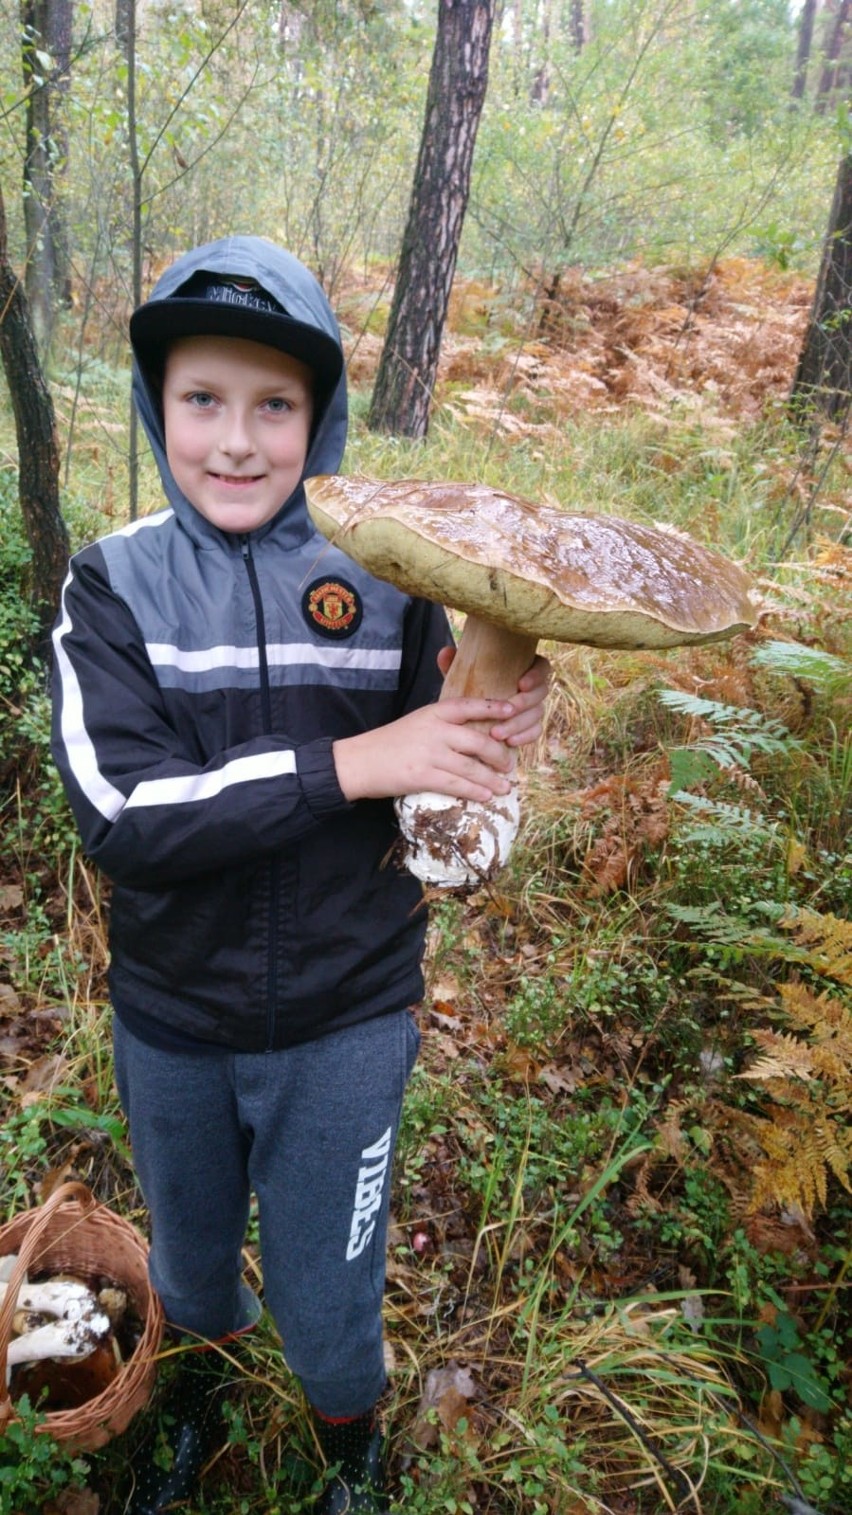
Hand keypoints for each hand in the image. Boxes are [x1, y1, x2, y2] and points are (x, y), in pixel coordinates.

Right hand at [333, 699, 516, 803]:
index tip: (512, 710)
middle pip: (478, 741)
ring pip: (471, 767)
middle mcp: (435, 730)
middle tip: (509, 764)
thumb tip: (475, 735)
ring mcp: (430, 754)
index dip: (492, 707)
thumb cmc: (390, 742)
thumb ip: (442, 724)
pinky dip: (475, 791)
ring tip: (505, 786)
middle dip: (498, 755)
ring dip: (492, 779)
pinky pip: (457, 785)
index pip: (469, 706)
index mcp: (433, 712)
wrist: (360, 761)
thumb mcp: (417, 722)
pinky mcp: (424, 776)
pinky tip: (486, 796)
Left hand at [436, 648, 550, 747]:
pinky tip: (509, 742)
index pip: (542, 666)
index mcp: (522, 668)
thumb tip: (446, 652)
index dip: (536, 675)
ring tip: (497, 733)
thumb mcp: (460, 676)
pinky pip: (535, 731)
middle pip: (541, 692)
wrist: (468, 717)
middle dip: (524, 703)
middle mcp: (532, 688)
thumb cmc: (468, 688)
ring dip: (518, 724)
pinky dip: (524, 737)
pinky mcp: (531, 727)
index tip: (521, 684)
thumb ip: (454, 664)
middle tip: (507, 710)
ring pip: (537, 714)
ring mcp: (534, 708)